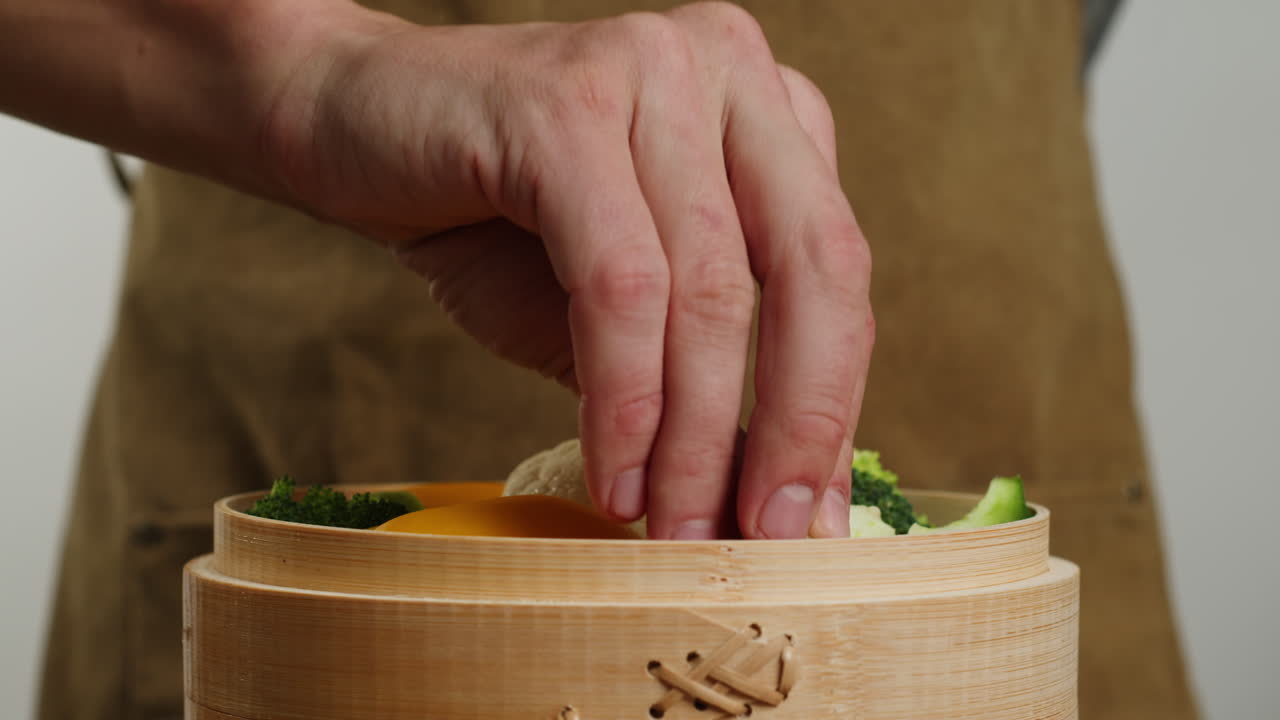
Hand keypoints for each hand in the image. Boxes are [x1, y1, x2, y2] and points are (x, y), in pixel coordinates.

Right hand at [263, 1, 873, 538]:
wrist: (346, 125)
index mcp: (768, 115)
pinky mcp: (568, 104)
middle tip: (767, 538)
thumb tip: (770, 496)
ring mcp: (653, 72)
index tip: (810, 522)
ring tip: (672, 529)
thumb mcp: (620, 309)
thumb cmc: (490, 220)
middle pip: (814, 271)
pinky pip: (620, 284)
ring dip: (694, 438)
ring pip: (712, 291)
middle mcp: (729, 70)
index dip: (832, 409)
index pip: (836, 276)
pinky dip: (624, 397)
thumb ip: (699, 379)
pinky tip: (615, 475)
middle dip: (799, 424)